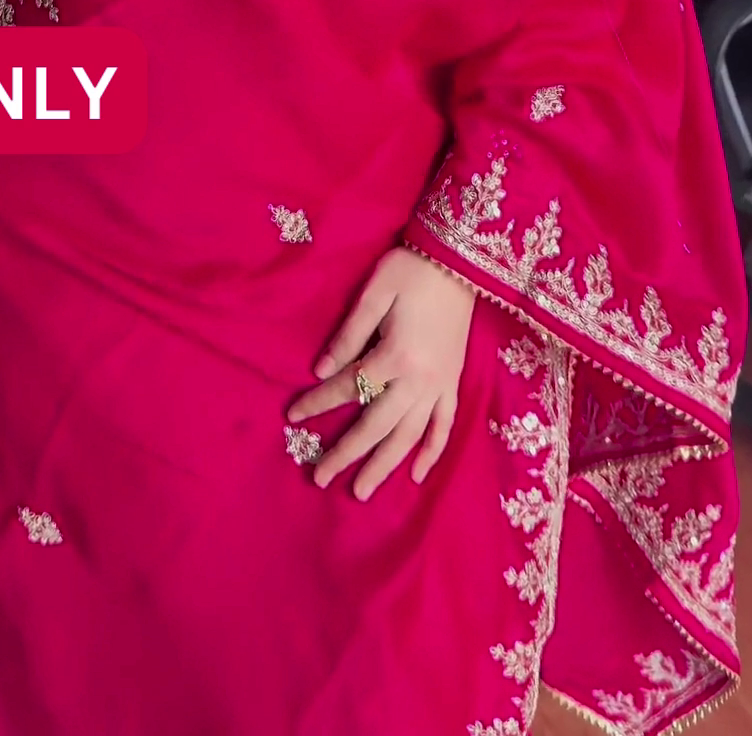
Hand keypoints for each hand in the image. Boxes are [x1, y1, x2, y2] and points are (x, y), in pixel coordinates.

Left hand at [286, 249, 474, 500]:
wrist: (460, 260)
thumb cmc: (411, 271)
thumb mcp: (375, 293)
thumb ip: (349, 335)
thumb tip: (320, 371)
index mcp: (395, 355)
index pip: (349, 387)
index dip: (318, 402)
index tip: (292, 416)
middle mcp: (419, 380)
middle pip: (377, 426)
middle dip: (346, 453)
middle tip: (320, 477)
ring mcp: (440, 385)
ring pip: (409, 436)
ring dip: (384, 465)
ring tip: (360, 490)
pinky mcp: (454, 383)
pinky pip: (444, 425)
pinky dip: (431, 452)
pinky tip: (415, 474)